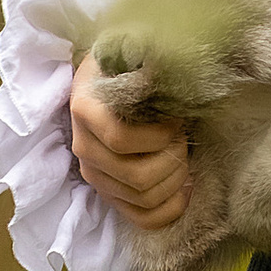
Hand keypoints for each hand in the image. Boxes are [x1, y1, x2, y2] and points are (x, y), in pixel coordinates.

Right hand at [68, 57, 192, 229]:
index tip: (175, 118)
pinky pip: (140, 217)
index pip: (122, 139)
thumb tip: (169, 72)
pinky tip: (187, 190)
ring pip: (143, 198)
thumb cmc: (131, 64)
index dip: (159, 135)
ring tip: (183, 153)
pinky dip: (169, 210)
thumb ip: (151, 63)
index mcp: (85, 109)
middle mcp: (83, 146)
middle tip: (183, 135)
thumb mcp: (136, 52)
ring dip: (175, 179)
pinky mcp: (109, 191)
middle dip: (173, 157)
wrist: (114, 78)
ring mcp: (94, 173)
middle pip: (137, 175)